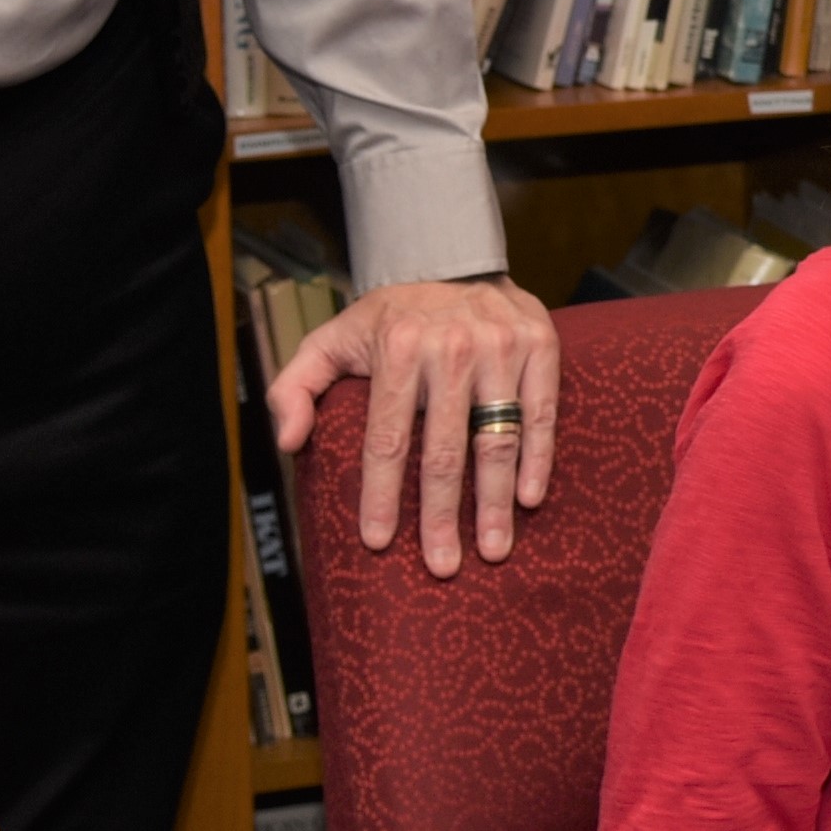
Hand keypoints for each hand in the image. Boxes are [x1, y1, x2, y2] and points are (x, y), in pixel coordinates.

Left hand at [272, 274, 556, 573]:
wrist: (457, 264)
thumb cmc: (391, 319)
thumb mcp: (331, 340)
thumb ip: (296, 386)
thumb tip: (290, 441)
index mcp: (397, 347)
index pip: (387, 438)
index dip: (381, 495)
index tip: (378, 543)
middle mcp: (451, 347)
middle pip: (445, 451)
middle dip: (441, 516)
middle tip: (442, 566)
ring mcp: (501, 347)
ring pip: (496, 439)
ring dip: (494, 502)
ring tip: (492, 549)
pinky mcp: (541, 346)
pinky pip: (540, 414)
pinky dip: (537, 460)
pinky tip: (528, 501)